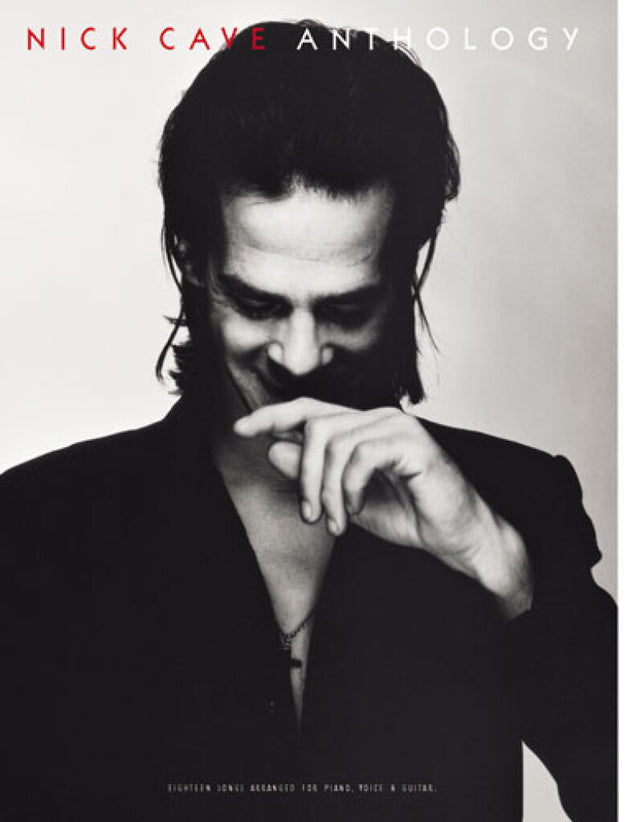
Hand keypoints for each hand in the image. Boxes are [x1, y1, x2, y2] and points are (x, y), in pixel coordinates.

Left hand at [234, 398, 531, 618]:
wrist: (456, 537)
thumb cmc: (409, 515)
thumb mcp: (345, 499)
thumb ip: (313, 475)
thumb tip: (273, 449)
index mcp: (362, 427)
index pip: (309, 410)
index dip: (273, 415)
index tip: (242, 429)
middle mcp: (377, 418)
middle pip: (315, 425)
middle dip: (303, 475)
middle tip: (310, 516)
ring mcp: (396, 426)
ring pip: (335, 443)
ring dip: (326, 490)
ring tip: (336, 522)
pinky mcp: (412, 442)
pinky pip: (361, 455)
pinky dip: (349, 488)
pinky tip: (357, 509)